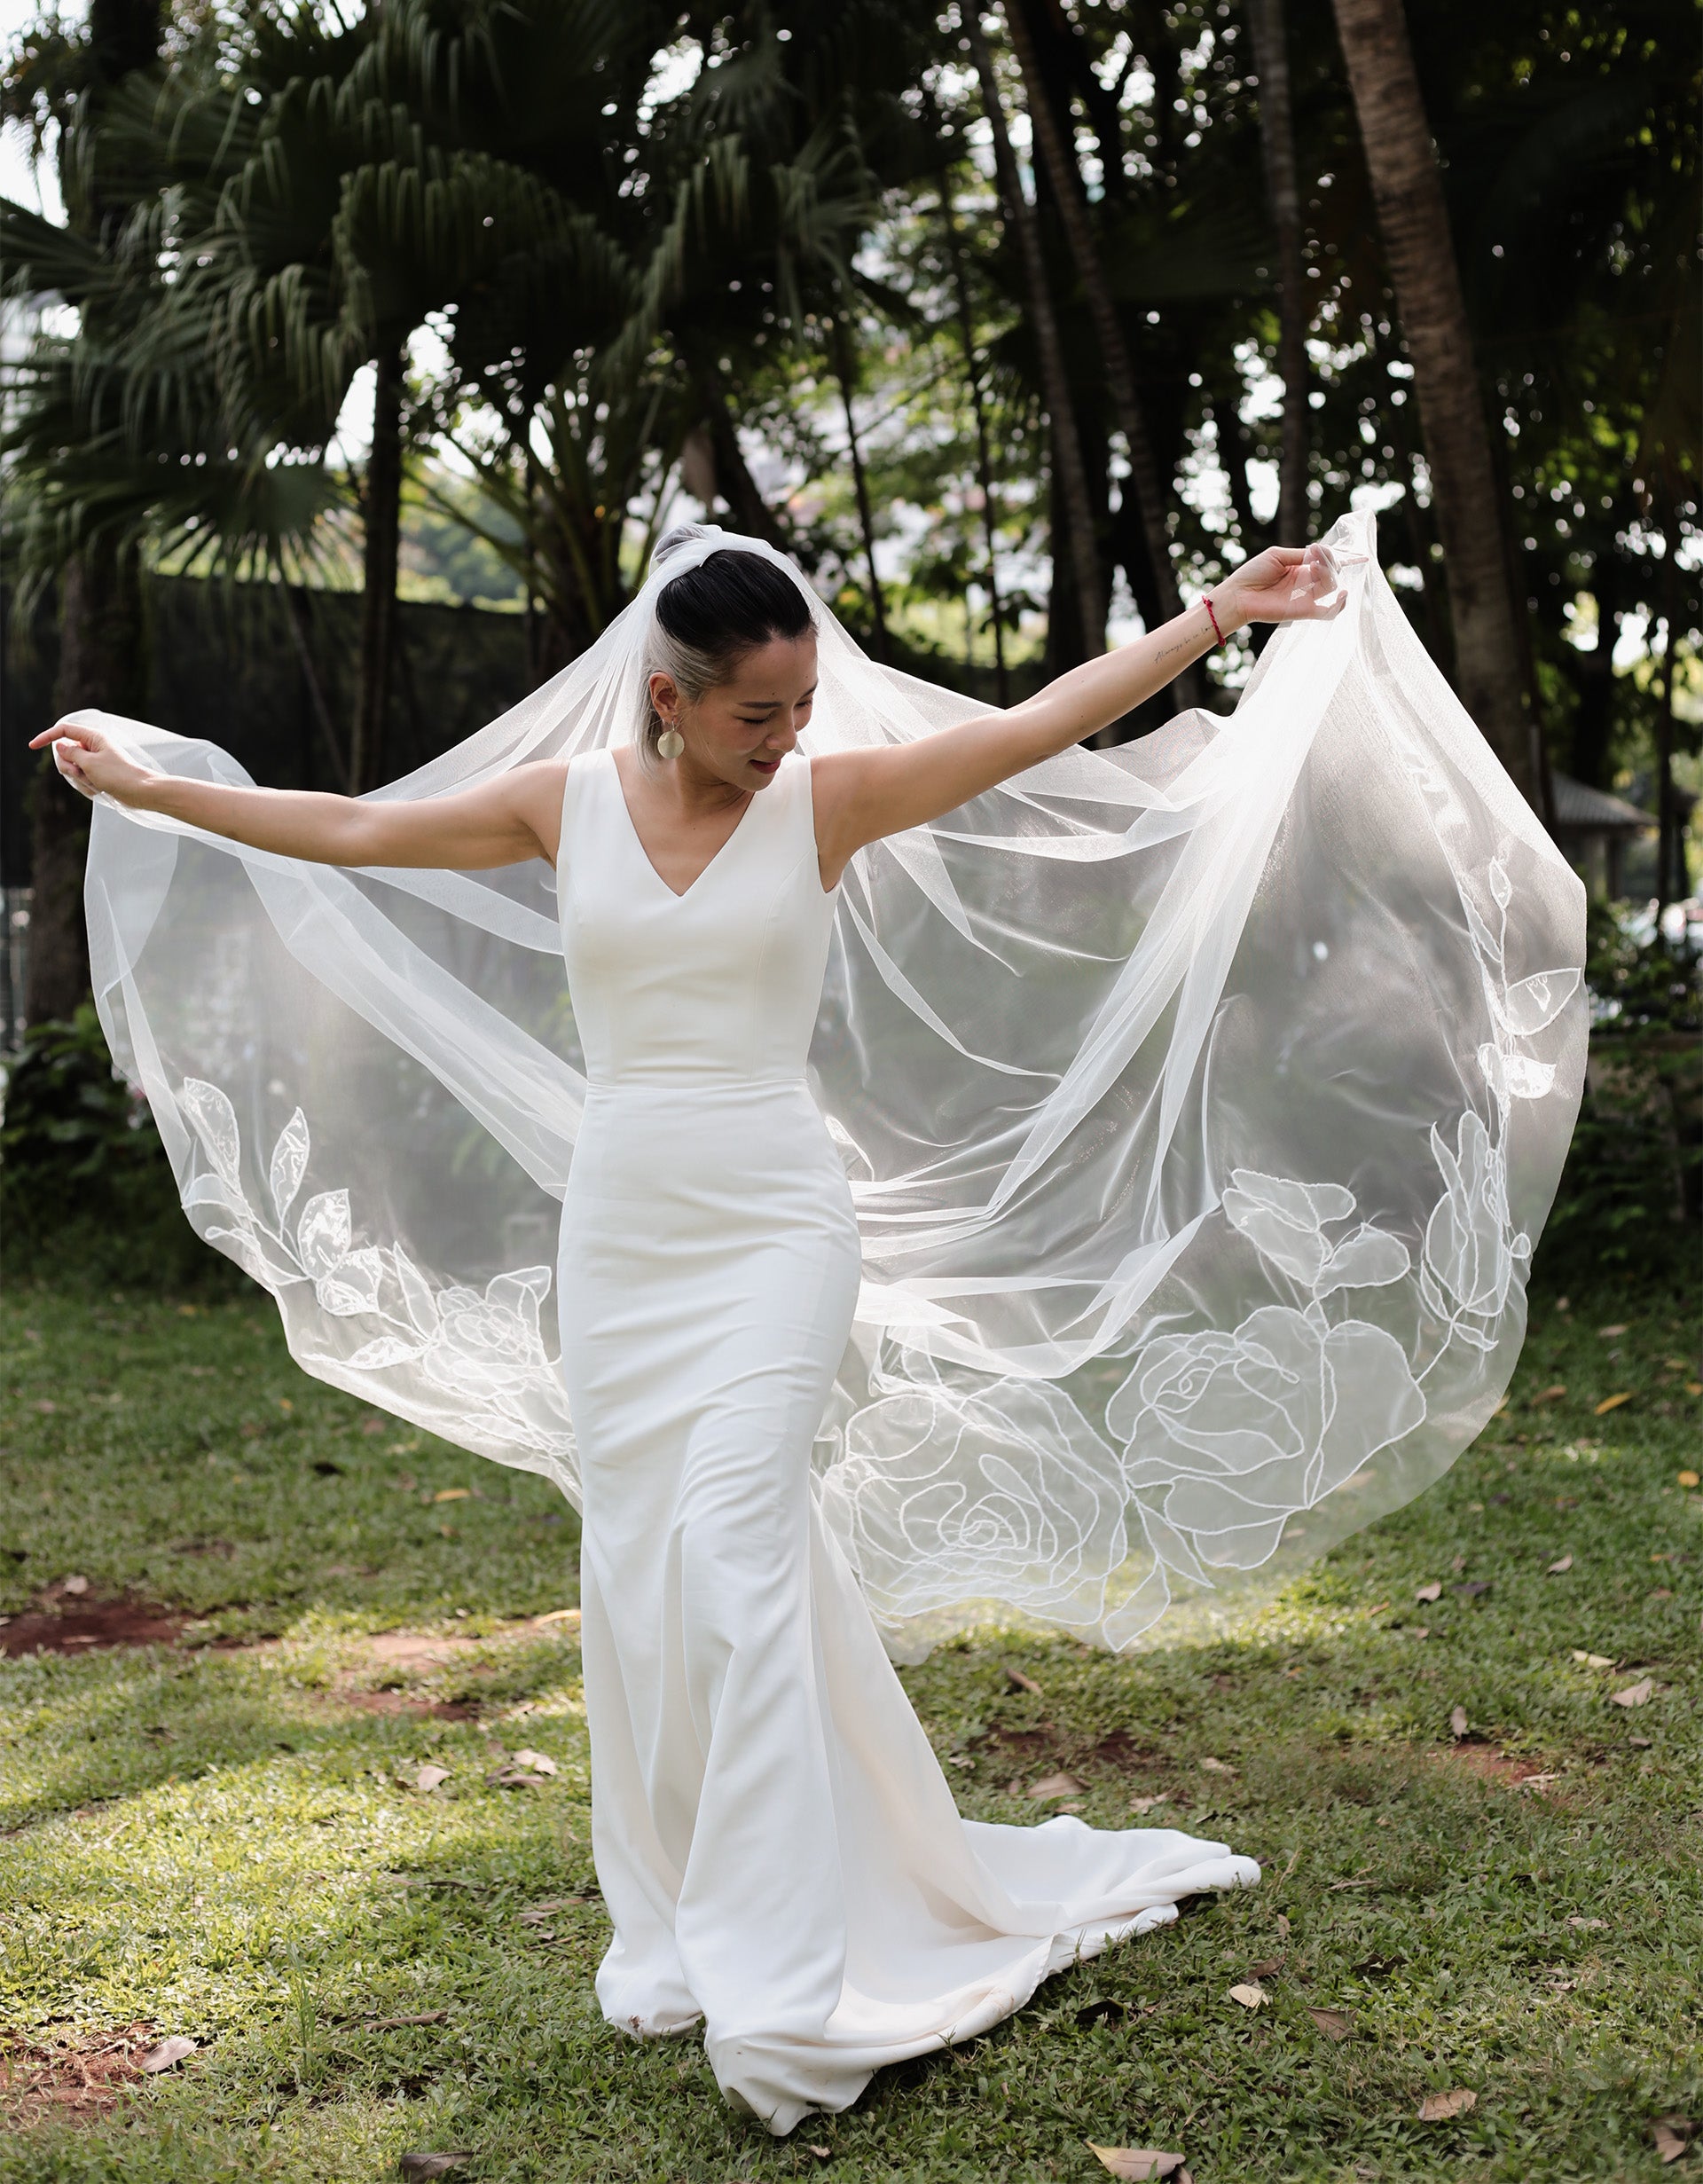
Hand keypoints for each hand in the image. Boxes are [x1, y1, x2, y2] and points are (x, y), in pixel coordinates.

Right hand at [27, 719, 157, 804]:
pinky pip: (82, 779)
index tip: (32, 746)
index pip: (63, 731)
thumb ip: (71, 753)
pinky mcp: (98, 774)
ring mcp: (95, 761)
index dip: (46, 737)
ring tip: (96, 784)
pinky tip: (99, 791)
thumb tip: (59, 746)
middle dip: (69, 768)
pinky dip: (87, 786)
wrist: (141, 792)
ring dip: (80, 779)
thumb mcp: (90, 763)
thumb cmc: (119, 775)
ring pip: (72, 769)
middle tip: (82, 775)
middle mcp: (93, 747)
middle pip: (65, 753)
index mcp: (93, 737)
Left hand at [1215, 543, 1344, 629]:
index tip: (1319, 549)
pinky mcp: (1304, 611)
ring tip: (1314, 566)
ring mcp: (1306, 597)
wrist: (1238, 595)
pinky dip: (1339, 605)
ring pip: (1331, 586)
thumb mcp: (1277, 555)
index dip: (1330, 554)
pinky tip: (1343, 594)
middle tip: (1315, 557)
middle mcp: (1306, 582)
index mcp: (1300, 567)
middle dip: (1328, 561)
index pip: (1325, 560)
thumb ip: (1299, 555)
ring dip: (1328, 573)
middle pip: (1330, 571)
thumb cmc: (1253, 573)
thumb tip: (1319, 552)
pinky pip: (1328, 612)